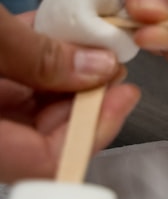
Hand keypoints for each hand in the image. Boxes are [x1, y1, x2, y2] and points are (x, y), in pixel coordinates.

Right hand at [0, 8, 139, 182]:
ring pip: (27, 110)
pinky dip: (35, 63)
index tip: (124, 96)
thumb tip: (97, 70)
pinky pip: (9, 86)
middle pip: (39, 137)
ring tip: (91, 45)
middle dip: (84, 98)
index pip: (44, 164)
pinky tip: (56, 34)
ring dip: (64, 76)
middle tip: (113, 64)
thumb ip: (40, 57)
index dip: (94, 131)